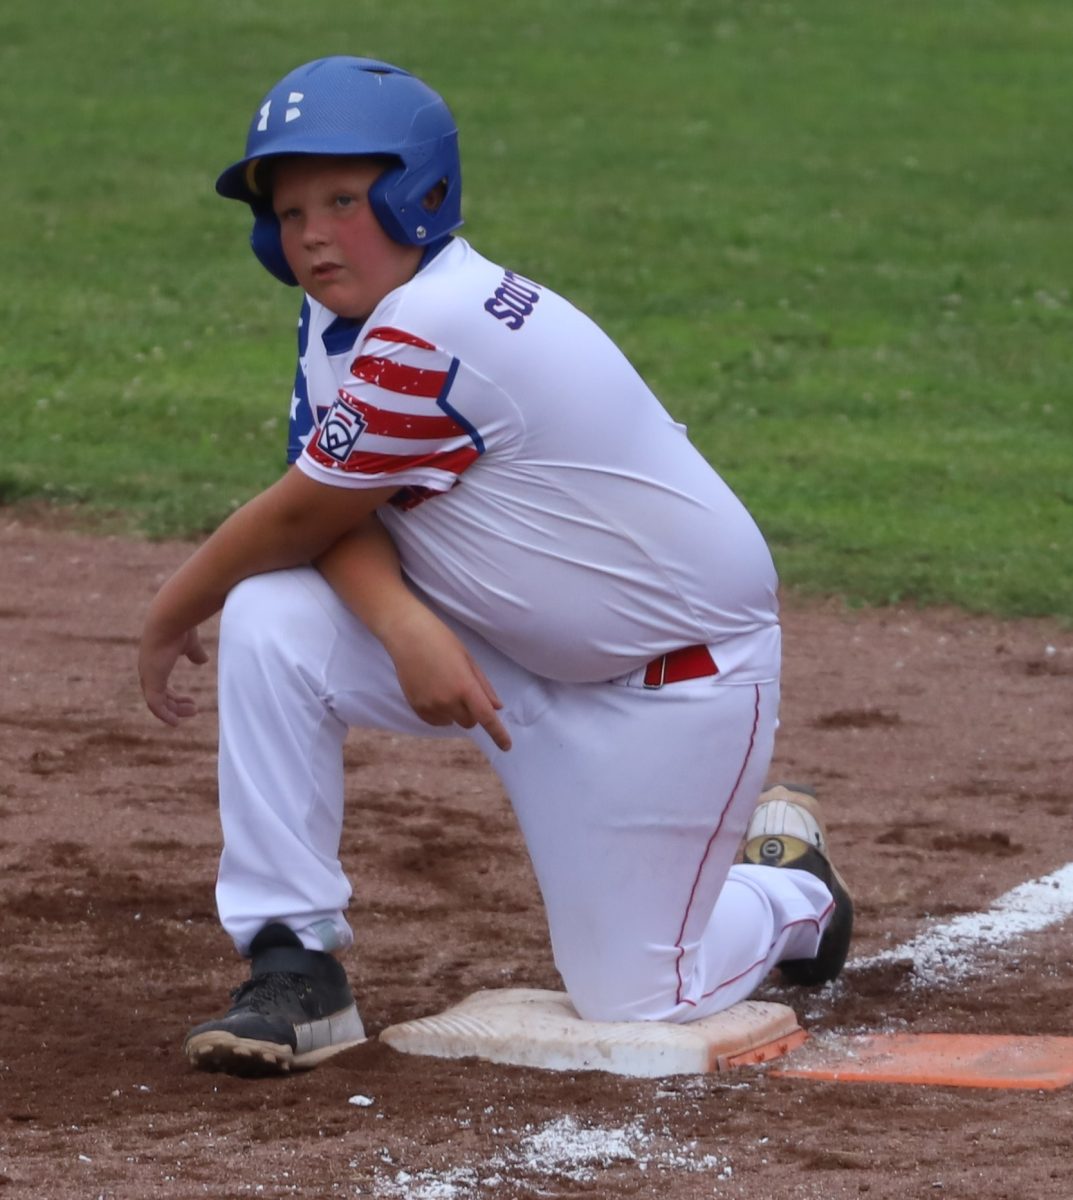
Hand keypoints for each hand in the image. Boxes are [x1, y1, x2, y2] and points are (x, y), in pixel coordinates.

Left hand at [138, 624, 209, 725]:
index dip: (174, 696)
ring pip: (158, 703)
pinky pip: (155, 705)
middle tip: (194, 708)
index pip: (162, 685)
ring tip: (193, 711)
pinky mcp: (151, 682)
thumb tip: (203, 660)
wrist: (170, 621)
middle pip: (160, 696)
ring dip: (174, 711)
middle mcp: (149, 671)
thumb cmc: (180, 628)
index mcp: (156, 662)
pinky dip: (164, 715)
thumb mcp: (190, 644)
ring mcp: (148, 677)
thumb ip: (195, 653)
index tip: (190, 700)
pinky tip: (176, 722)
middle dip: (176, 704)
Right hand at [384, 607, 511, 751]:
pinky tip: (434, 692)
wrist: (407, 635)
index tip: (506, 746)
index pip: (486, 718)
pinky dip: (441, 714)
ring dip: (455, 712)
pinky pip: (436, 721)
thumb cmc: (442, 641)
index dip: (498, 734)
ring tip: (445, 686)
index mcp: (465, 687)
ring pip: (452, 722)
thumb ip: (484, 686)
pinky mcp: (416, 707)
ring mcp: (430, 706)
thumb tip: (497, 708)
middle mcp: (448, 701)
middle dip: (472, 712)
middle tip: (464, 690)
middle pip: (470, 722)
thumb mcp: (468, 660)